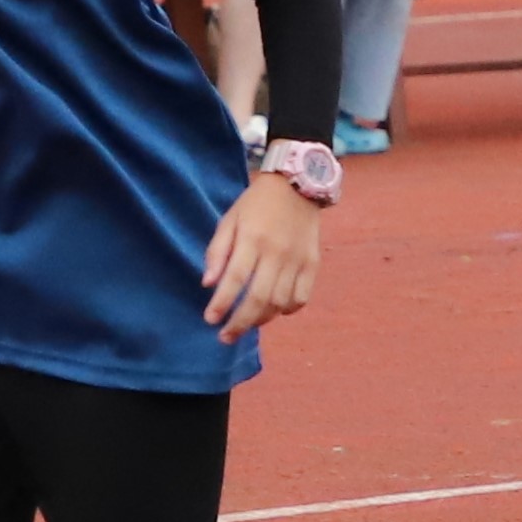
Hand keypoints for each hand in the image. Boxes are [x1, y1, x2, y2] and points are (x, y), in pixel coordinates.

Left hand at [200, 173, 321, 338]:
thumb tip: (208, 284)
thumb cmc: (256, 204)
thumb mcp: (230, 219)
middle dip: (240, 323)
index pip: (235, 279)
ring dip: (261, 319)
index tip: (210, 320)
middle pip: (258, 298)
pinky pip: (302, 297)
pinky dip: (288, 310)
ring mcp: (297, 259)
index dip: (222, 304)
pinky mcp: (312, 263)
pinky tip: (275, 310)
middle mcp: (276, 252)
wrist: (297, 184)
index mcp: (252, 238)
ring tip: (247, 324)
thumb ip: (217, 251)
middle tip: (226, 337)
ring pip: (280, 302)